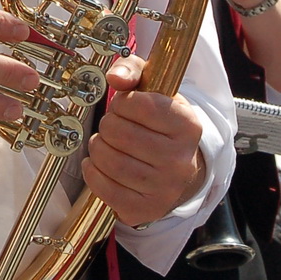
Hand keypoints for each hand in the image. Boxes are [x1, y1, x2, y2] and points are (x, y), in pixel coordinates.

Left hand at [83, 56, 207, 227]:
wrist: (178, 169)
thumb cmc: (160, 125)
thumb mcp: (154, 89)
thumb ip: (132, 70)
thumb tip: (115, 77)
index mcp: (188, 126)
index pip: (142, 105)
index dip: (123, 102)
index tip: (125, 105)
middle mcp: (181, 160)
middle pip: (120, 134)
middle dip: (108, 125)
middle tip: (113, 126)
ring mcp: (165, 188)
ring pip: (110, 161)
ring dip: (98, 148)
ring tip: (106, 144)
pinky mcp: (146, 209)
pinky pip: (104, 188)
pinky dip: (92, 172)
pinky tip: (99, 164)